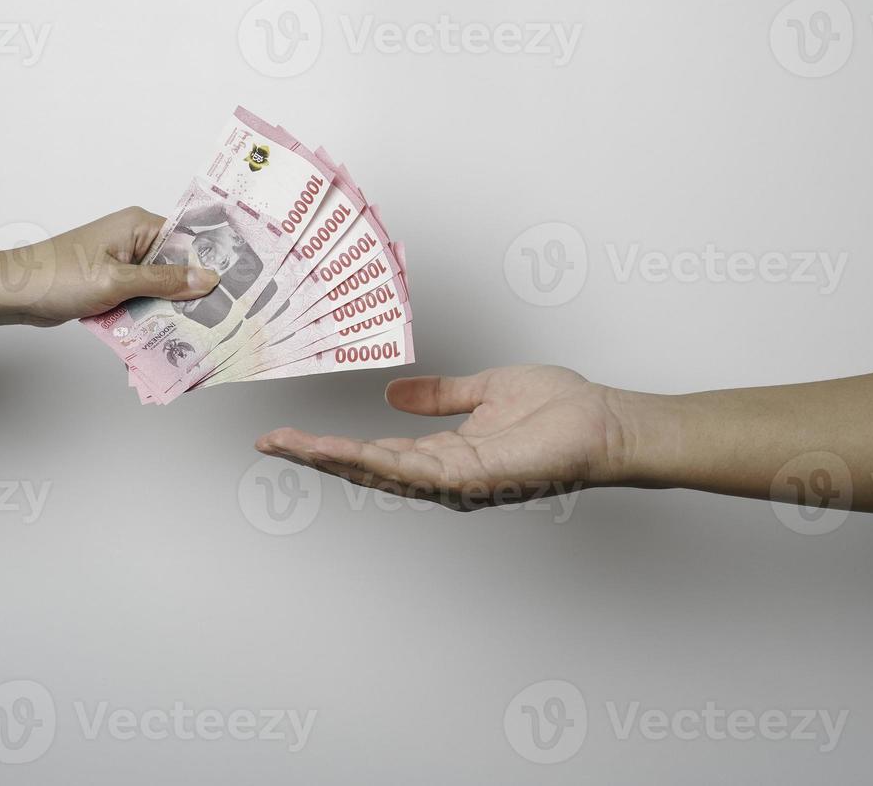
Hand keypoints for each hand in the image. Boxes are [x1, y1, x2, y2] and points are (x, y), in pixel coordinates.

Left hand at [0, 207, 219, 338]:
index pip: (190, 239)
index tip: (238, 286)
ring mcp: (124, 263)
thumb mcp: (117, 281)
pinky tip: (165, 335)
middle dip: (195, 291)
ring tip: (199, 331)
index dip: (213, 261)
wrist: (12, 293)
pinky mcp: (114, 284)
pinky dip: (151, 315)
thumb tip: (208, 279)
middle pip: (179, 266)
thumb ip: (165, 281)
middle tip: (224, 318)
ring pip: (163, 287)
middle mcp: (135, 240)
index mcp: (139, 225)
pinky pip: (144, 299)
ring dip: (172, 308)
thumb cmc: (57, 276)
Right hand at [255, 365, 631, 510]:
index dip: (334, 445)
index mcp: (446, 455)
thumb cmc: (559, 410)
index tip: (292, 435)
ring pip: (381, 473)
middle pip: (368, 469)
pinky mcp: (472, 479)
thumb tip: (394, 394)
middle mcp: (445, 476)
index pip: (378, 452)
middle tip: (269, 442)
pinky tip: (341, 450)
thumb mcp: (486, 391)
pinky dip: (373, 462)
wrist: (603, 422)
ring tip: (290, 445)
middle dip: (316, 457)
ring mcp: (456, 482)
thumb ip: (441, 396)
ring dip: (332, 460)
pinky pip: (412, 471)